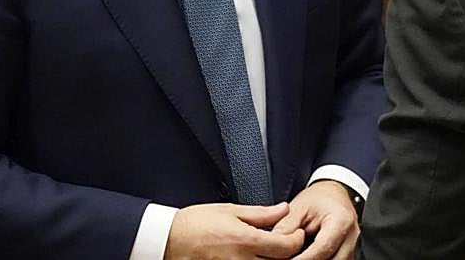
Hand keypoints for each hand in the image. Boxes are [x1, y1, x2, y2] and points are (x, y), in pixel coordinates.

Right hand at [164, 202, 304, 259]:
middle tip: (286, 244)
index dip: (297, 240)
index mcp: (246, 240)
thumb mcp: (230, 210)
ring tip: (270, 252)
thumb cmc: (195, 224)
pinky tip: (256, 258)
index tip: (296, 234)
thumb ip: (261, 213)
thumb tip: (284, 208)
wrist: (167, 241)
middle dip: (288, 254)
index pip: (286, 247)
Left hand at [273, 181, 358, 259]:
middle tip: (288, 258)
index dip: (302, 259)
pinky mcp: (348, 257)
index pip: (322, 249)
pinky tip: (304, 257)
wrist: (333, 196)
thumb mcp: (299, 206)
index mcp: (341, 221)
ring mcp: (352, 249)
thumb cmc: (318, 200)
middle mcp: (351, 238)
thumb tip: (274, 244)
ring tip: (295, 255)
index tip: (285, 259)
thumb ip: (286, 226)